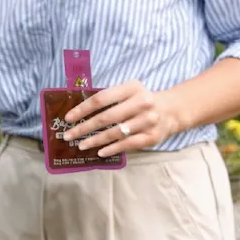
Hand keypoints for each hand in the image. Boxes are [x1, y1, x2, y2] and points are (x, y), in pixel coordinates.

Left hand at [61, 80, 179, 157]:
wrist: (172, 110)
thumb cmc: (140, 100)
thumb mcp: (128, 91)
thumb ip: (108, 97)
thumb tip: (79, 112)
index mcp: (131, 87)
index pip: (101, 98)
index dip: (82, 109)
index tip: (68, 118)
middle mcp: (142, 102)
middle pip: (106, 117)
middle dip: (84, 128)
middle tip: (68, 135)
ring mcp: (148, 121)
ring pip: (116, 133)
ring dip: (95, 140)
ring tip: (81, 145)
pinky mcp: (152, 137)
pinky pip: (128, 145)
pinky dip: (112, 149)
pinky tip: (99, 152)